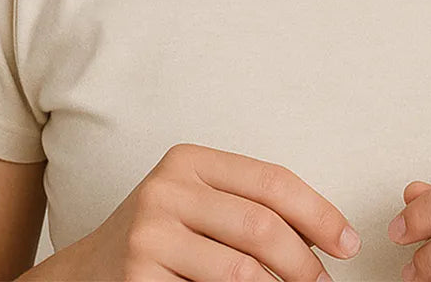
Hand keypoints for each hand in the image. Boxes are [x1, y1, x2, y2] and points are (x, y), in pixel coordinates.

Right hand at [62, 142, 359, 280]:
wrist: (83, 275)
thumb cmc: (157, 238)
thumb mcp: (197, 203)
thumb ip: (247, 206)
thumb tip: (325, 237)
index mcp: (189, 160)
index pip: (272, 181)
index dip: (319, 213)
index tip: (348, 243)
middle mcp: (167, 190)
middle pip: (261, 226)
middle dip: (304, 261)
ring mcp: (148, 235)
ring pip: (240, 271)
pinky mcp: (138, 280)